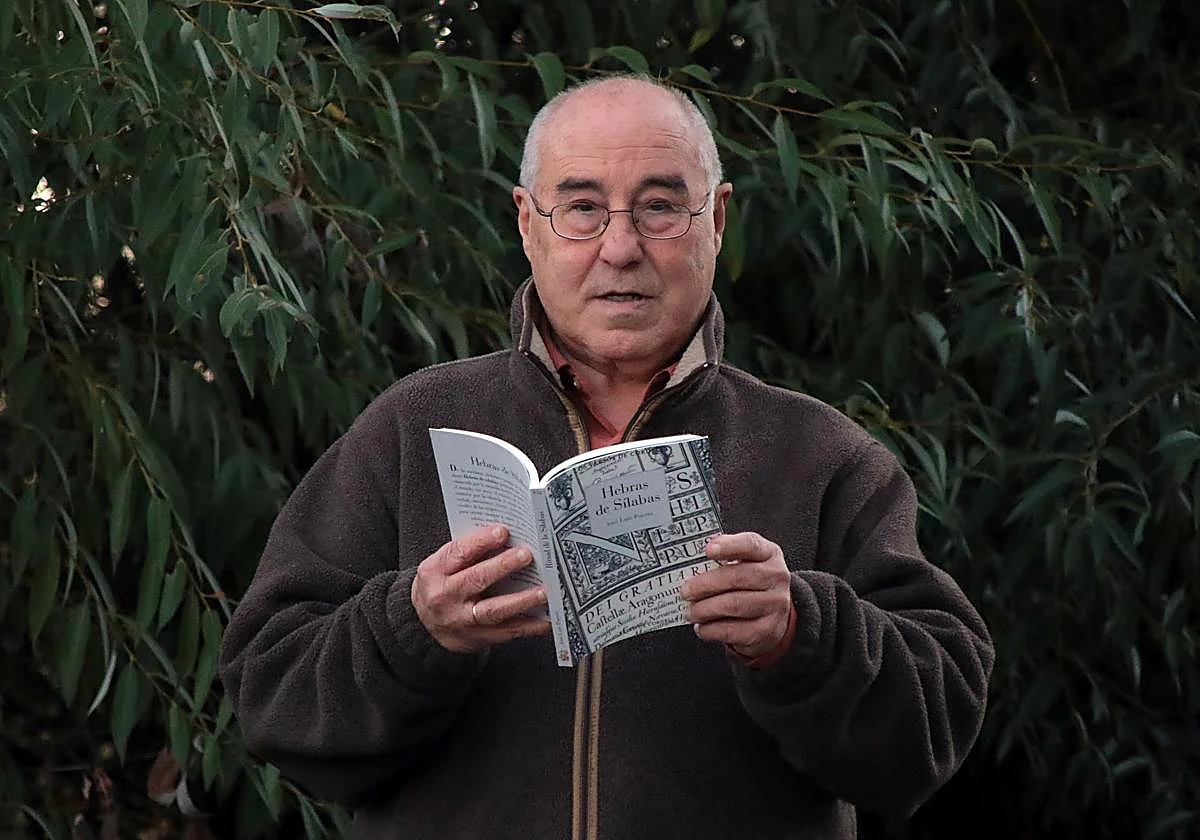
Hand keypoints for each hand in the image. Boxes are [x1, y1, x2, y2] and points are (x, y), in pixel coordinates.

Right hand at [411, 525, 550, 653]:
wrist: (425, 623)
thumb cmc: (442, 584)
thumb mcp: (443, 565)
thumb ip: (469, 552)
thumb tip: (507, 537)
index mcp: (435, 571)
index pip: (458, 553)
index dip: (481, 542)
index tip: (503, 532)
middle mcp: (445, 597)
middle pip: (476, 580)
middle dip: (503, 566)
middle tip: (526, 555)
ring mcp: (461, 620)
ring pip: (492, 611)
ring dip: (520, 601)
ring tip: (541, 592)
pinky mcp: (476, 638)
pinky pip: (505, 633)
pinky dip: (528, 627)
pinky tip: (545, 620)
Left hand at [680, 532, 792, 658]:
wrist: (774, 615)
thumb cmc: (751, 583)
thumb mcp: (746, 562)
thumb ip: (725, 557)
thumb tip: (692, 561)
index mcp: (768, 554)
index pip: (750, 544)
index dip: (729, 546)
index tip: (707, 550)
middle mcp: (776, 577)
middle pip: (738, 577)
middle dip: (706, 584)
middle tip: (686, 591)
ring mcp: (775, 604)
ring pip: (734, 605)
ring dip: (706, 609)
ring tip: (691, 611)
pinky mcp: (768, 630)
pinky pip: (735, 630)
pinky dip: (712, 629)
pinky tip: (702, 627)